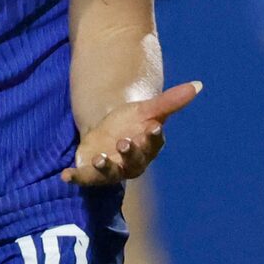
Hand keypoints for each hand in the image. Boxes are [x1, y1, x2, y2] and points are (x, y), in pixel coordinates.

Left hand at [62, 80, 200, 183]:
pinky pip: (85, 178)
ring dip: (105, 167)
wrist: (108, 132)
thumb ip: (171, 100)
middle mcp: (132, 162)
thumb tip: (198, 84)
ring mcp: (112, 169)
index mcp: (148, 146)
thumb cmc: (132, 122)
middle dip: (130, 153)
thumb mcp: (148, 108)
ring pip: (111, 172)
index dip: (153, 136)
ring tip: (99, 158)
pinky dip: (76, 177)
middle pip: (134, 160)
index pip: (154, 142)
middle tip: (125, 142)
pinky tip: (65, 175)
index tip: (152, 126)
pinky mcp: (92, 173)